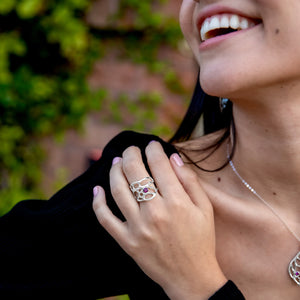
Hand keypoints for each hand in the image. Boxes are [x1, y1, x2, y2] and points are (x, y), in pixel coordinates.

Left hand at [93, 141, 226, 299]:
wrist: (191, 277)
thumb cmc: (201, 240)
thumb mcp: (205, 208)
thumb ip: (190, 181)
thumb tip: (173, 157)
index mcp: (177, 202)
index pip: (159, 164)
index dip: (153, 149)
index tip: (152, 145)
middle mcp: (154, 212)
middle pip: (134, 171)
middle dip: (131, 153)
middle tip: (132, 149)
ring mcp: (137, 227)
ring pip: (117, 189)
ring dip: (114, 170)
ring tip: (117, 161)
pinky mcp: (126, 241)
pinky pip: (105, 218)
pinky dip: (97, 202)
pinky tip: (97, 189)